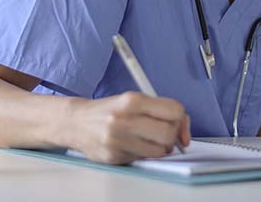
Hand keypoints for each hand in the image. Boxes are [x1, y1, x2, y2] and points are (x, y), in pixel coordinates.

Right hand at [65, 91, 190, 163]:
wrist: (76, 122)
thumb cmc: (109, 110)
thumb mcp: (133, 100)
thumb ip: (160, 110)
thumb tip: (184, 131)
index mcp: (132, 100)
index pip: (174, 110)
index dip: (181, 119)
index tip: (179, 123)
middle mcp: (124, 119)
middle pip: (168, 132)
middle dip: (173, 135)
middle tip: (165, 134)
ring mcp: (118, 140)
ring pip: (159, 150)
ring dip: (160, 148)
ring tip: (150, 141)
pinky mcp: (114, 156)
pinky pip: (143, 158)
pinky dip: (145, 154)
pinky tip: (134, 145)